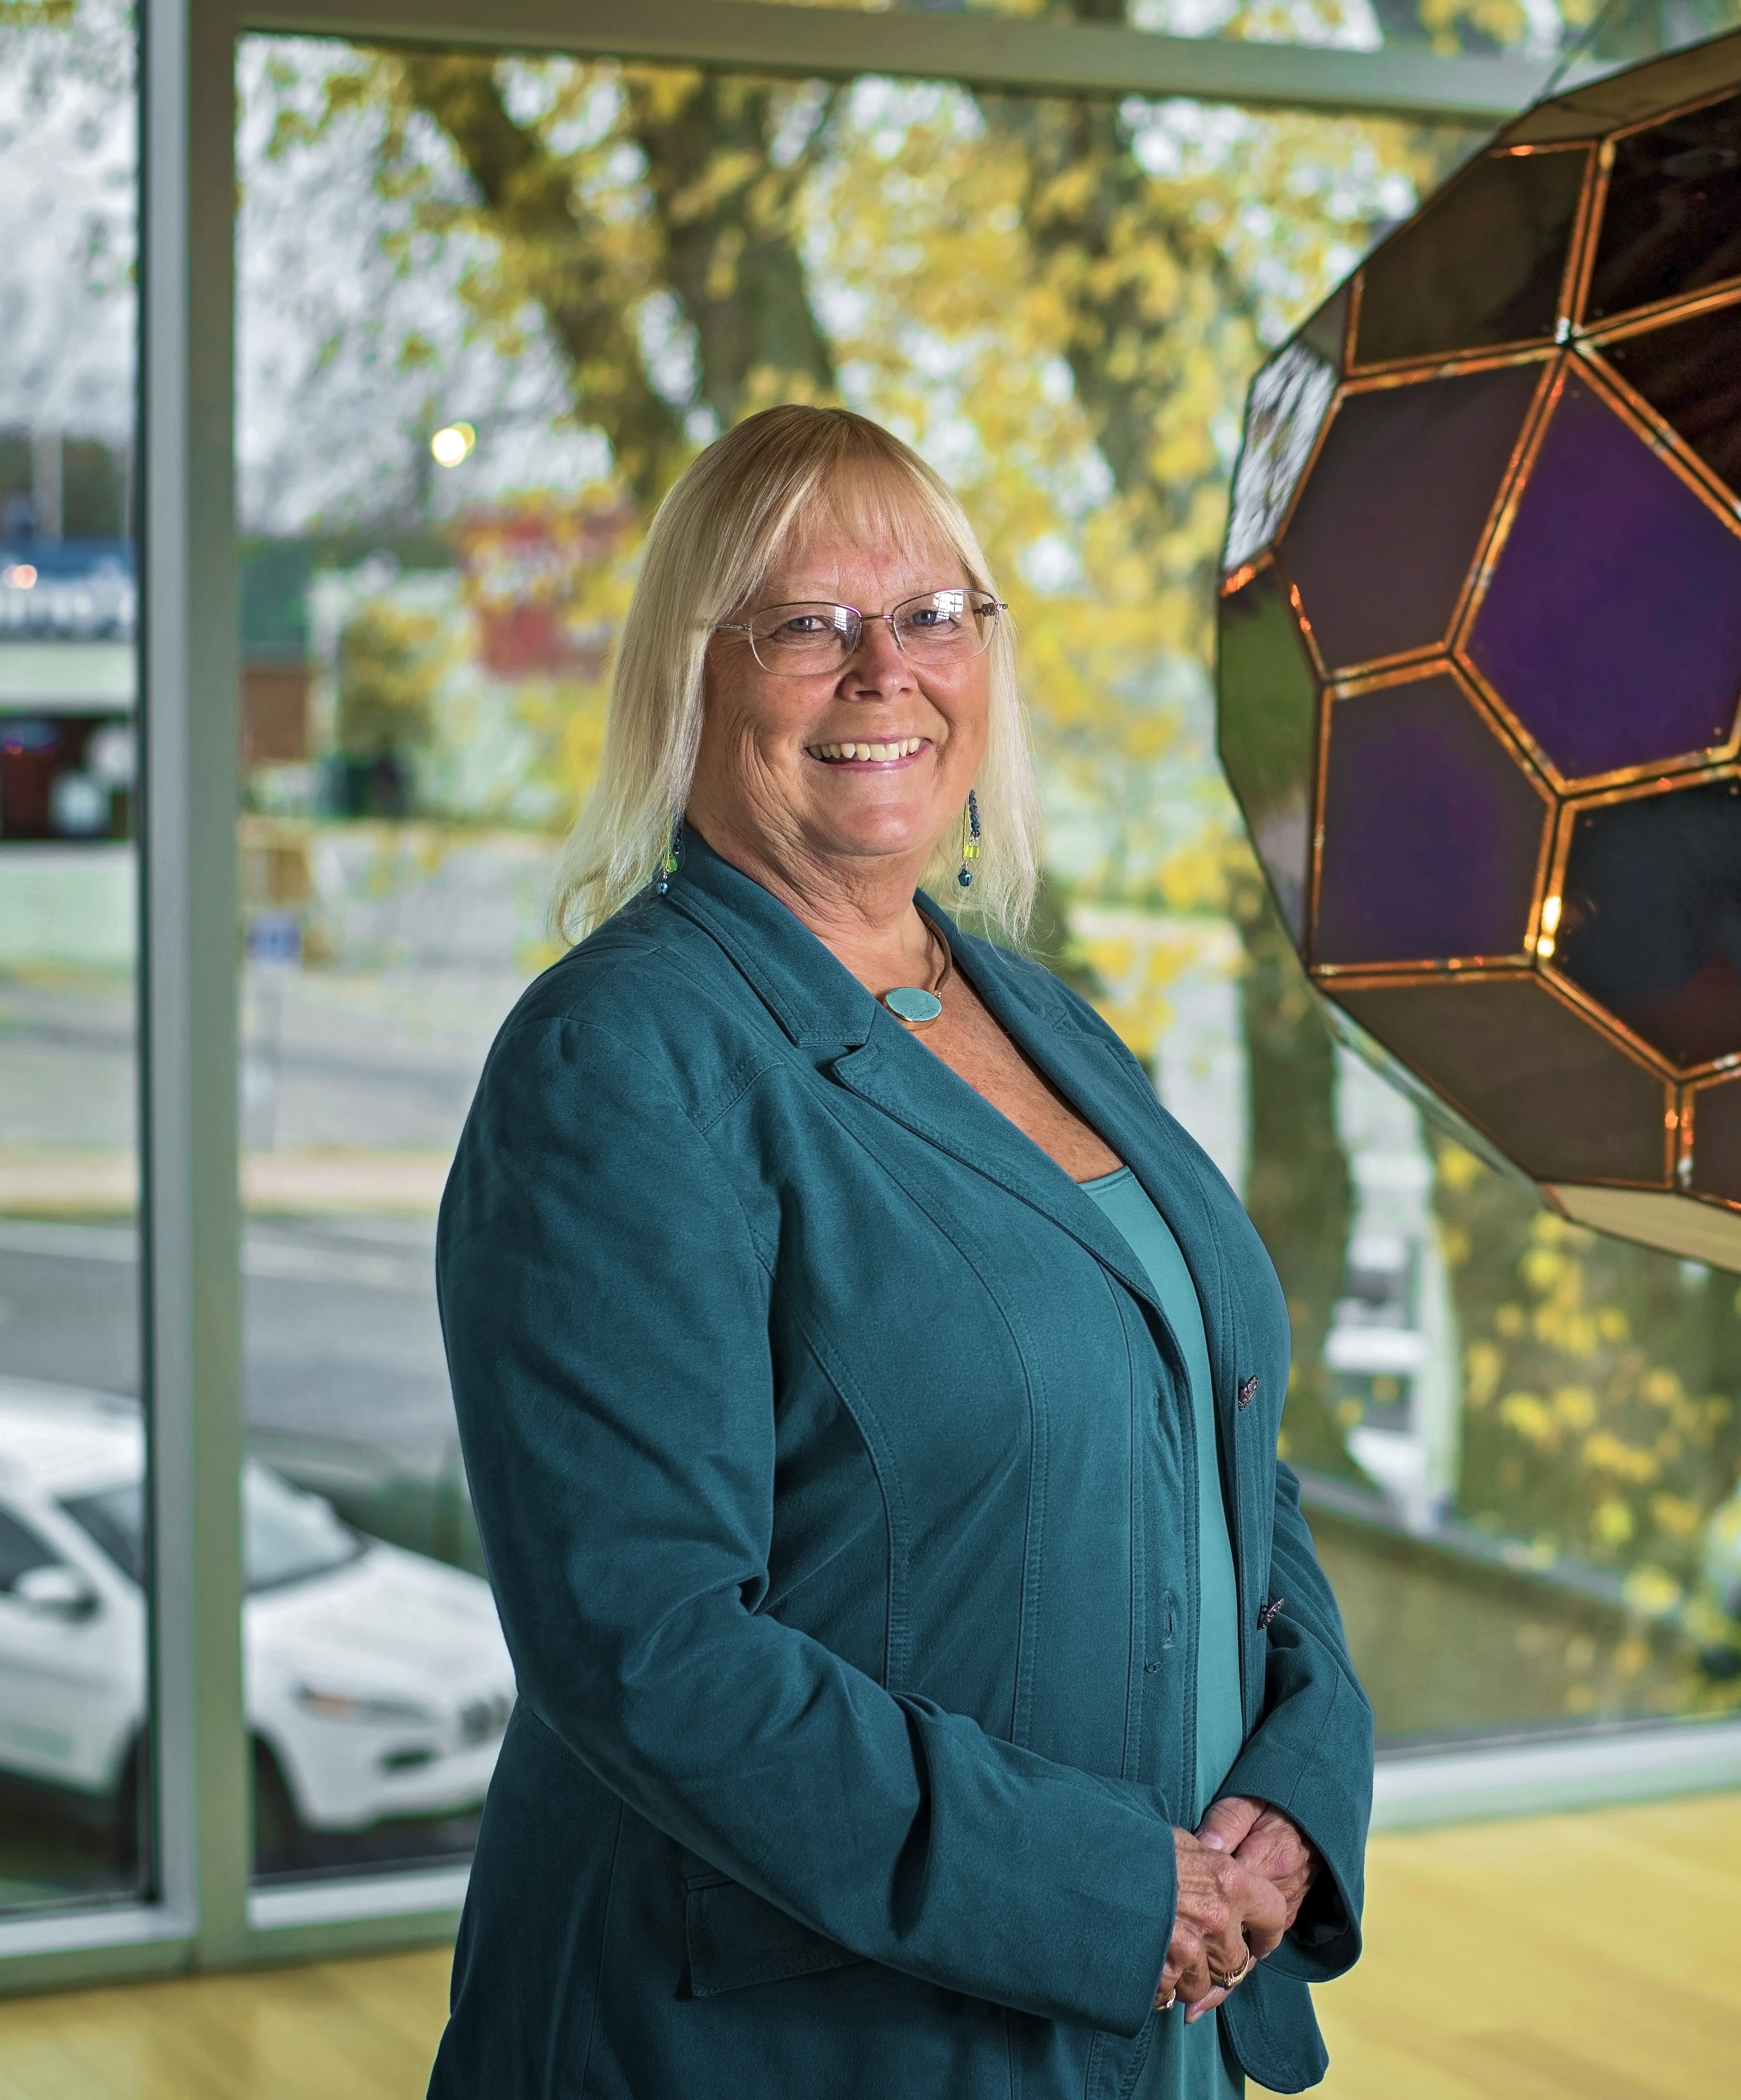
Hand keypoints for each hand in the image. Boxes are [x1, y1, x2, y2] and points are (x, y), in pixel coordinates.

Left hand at [1164, 1799, 1320, 2025]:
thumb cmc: (1269, 1809)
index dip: (1207, 1933)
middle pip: (1245, 1947)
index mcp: (1267, 1865)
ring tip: (1194, 2009)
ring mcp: (1284, 1912)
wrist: (1309, 1819)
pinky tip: (1211, 1989)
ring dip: (1224, 1983)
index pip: (1236, 1905)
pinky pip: (1258, 1951)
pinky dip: (1236, 1972)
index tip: (1181, 1952)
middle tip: (1187, 2004)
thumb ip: (1224, 1826)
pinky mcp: (1283, 1919)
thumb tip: (1203, 1845)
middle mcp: (1279, 1897)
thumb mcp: (1244, 1806)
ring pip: (1252, 1957)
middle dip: (1217, 1979)